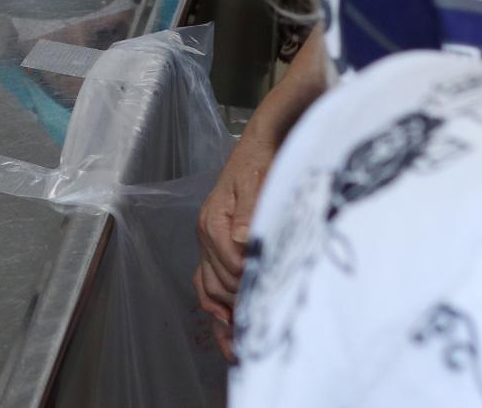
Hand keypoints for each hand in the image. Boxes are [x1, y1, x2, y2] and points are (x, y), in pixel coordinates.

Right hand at [195, 128, 279, 360]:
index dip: (253, 285)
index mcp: (215, 222)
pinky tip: (229, 322)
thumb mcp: (259, 182)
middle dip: (242, 304)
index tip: (274, 297)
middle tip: (266, 326)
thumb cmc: (263, 161)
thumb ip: (251, 212)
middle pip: (220, 283)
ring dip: (228, 311)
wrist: (262, 143)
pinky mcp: (216, 243)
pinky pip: (207, 281)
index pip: (231, 268)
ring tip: (245, 339)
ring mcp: (209, 239)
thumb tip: (243, 242)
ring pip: (210, 287)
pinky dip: (216, 304)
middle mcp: (207, 234)